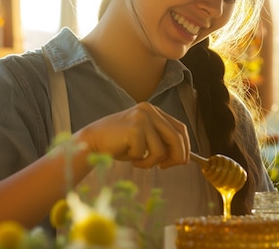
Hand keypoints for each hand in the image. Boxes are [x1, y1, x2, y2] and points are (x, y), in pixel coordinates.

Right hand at [73, 102, 189, 168]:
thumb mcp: (145, 140)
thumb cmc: (119, 144)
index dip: (185, 146)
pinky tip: (129, 157)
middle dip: (176, 157)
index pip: (180, 128)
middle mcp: (149, 110)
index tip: (182, 161)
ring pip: (162, 149)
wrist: (93, 142)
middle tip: (164, 168)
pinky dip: (140, 161)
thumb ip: (161, 142)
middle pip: (176, 137)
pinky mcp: (134, 128)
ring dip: (152, 162)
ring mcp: (142, 118)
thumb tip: (184, 157)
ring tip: (138, 161)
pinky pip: (146, 153)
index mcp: (153, 110)